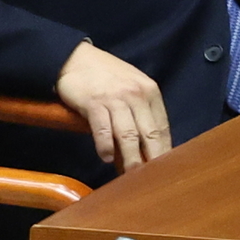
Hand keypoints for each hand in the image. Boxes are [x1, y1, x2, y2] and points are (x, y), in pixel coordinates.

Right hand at [53, 39, 169, 170]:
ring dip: (130, 159)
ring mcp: (115, 99)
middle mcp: (136, 95)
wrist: (75, 58)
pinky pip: (103, 130)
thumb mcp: (131, 87)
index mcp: (150, 92)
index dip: (164, 151)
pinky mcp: (94, 103)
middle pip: (149, 134)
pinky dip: (105, 146)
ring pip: (128, 136)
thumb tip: (148, 144)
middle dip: (151, 160)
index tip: (164, 170)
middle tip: (152, 180)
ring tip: (129, 175)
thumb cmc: (105, 76)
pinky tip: (105, 157)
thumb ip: (141, 111)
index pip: (162, 127)